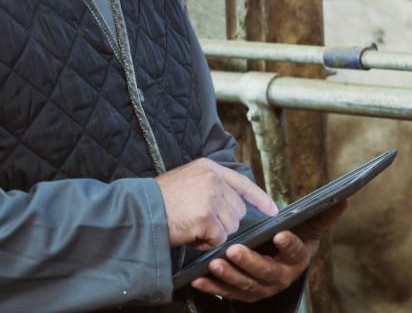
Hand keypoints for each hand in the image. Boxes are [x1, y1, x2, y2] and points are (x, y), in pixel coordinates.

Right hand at [155, 159, 277, 249]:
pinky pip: (218, 239)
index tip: (273, 210)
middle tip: (198, 222)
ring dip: (213, 234)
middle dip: (223, 222)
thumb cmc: (158, 201)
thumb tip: (233, 205)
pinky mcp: (207, 217)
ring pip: (230, 226)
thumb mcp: (187, 181)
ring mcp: (211, 197)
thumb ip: (210, 186)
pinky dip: (205, 243)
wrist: (138, 211)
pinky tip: (189, 235)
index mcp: (209, 168)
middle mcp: (213, 179)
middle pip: (238, 210)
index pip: (243, 183)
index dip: (260, 199)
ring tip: (191, 226)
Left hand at [191, 201, 347, 301]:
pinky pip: (228, 292)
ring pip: (245, 285)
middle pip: (265, 272)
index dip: (288, 243)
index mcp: (297, 259)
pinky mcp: (244, 293)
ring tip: (214, 263)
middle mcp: (281, 277)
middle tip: (234, 250)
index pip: (294, 251)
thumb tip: (343, 199)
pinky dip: (213, 286)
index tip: (279, 233)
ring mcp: (261, 287)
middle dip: (249, 262)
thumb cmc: (295, 237)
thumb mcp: (309, 225)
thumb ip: (323, 213)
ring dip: (229, 275)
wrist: (282, 257)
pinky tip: (199, 279)